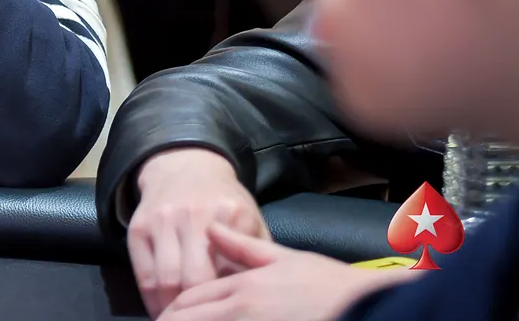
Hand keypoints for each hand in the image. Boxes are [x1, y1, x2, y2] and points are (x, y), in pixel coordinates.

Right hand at [129, 148, 264, 316]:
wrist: (185, 166)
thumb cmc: (224, 202)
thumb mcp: (251, 219)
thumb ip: (258, 254)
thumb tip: (263, 295)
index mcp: (232, 216)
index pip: (233, 272)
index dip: (232, 302)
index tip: (233, 318)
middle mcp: (195, 216)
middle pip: (196, 279)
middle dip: (199, 313)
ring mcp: (163, 220)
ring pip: (166, 280)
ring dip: (172, 310)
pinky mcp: (139, 226)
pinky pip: (143, 273)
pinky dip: (151, 299)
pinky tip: (161, 310)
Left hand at [157, 223, 414, 319]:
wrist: (372, 309)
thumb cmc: (335, 288)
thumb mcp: (288, 260)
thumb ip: (244, 247)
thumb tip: (211, 227)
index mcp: (244, 287)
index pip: (189, 298)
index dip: (173, 309)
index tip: (165, 313)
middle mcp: (242, 311)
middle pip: (186, 318)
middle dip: (172, 319)